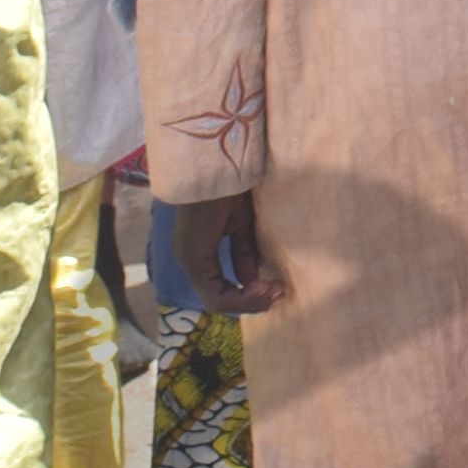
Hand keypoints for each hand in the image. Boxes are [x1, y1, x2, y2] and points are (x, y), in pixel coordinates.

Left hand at [162, 193, 283, 312]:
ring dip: (248, 302)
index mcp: (198, 249)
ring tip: (273, 292)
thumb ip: (244, 252)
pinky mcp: (193, 259)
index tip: (275, 286)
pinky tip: (261, 287)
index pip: (219, 287)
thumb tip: (252, 279)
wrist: (218, 165)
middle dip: (251, 301)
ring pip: (217, 300)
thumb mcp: (241, 224)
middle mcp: (189, 259)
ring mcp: (189, 260)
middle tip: (278, 292)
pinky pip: (215, 294)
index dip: (248, 294)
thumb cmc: (229, 187)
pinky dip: (241, 297)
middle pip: (218, 299)